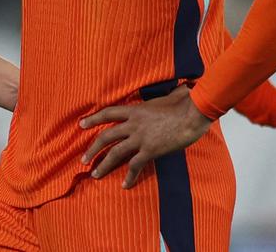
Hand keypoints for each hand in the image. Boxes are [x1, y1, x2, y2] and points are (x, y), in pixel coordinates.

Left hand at [79, 86, 211, 188]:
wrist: (194, 114)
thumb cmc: (185, 103)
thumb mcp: (170, 96)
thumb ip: (166, 96)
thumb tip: (178, 90)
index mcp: (136, 109)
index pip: (108, 113)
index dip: (93, 118)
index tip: (81, 124)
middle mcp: (134, 124)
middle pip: (106, 136)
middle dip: (92, 148)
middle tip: (83, 159)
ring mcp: (141, 138)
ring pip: (115, 153)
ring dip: (103, 165)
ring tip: (95, 174)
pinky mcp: (150, 150)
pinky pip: (135, 165)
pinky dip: (129, 177)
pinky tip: (124, 185)